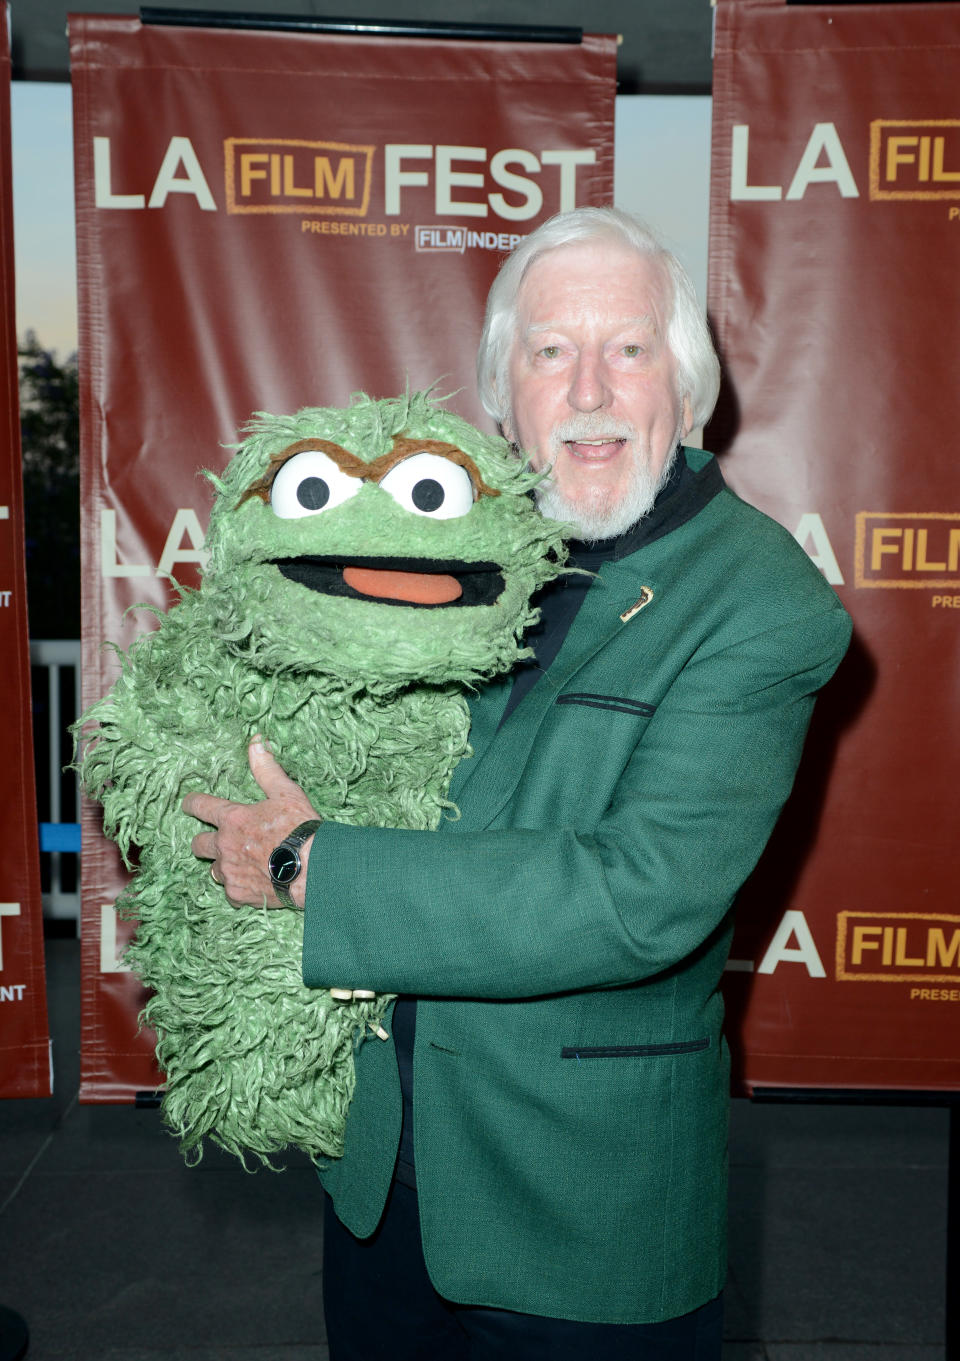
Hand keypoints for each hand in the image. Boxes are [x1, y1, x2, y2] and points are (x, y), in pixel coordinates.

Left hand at [182, 738, 318, 907]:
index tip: (189, 804)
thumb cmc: (301, 829)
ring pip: (214, 869)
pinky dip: (239, 887)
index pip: (200, 806)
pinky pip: (230, 891)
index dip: (192, 803)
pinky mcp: (238, 894)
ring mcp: (229, 872)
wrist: (315, 870)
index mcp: (233, 819)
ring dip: (224, 865)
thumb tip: (256, 741)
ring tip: (243, 864)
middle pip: (198, 844)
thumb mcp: (286, 793)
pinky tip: (254, 883)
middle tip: (219, 840)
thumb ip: (266, 769)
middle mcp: (225, 846)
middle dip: (204, 841)